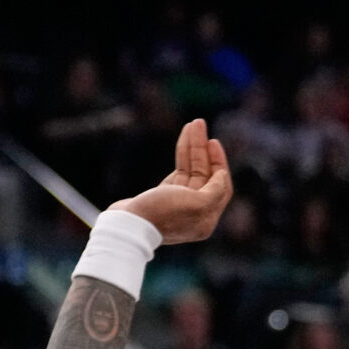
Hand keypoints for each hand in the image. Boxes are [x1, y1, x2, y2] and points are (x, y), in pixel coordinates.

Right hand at [112, 118, 232, 244]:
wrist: (126, 225)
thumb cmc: (161, 214)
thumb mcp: (196, 204)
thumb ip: (215, 191)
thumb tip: (222, 176)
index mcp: (206, 217)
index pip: (221, 186)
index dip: (219, 163)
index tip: (213, 144)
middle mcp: (195, 210)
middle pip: (205, 174)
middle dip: (203, 149)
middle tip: (200, 124)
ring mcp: (179, 201)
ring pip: (191, 169)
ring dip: (193, 146)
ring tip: (193, 124)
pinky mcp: (164, 194)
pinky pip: (179, 171)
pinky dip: (182, 155)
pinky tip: (185, 139)